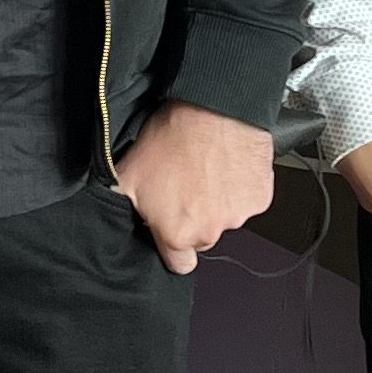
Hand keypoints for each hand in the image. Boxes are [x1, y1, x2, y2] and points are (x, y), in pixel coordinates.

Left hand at [114, 105, 275, 276]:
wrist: (213, 108)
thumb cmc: (173, 137)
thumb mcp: (127, 173)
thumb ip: (120, 204)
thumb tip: (112, 213)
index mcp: (177, 234)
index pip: (178, 264)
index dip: (172, 247)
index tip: (170, 230)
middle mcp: (210, 231)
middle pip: (202, 238)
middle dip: (194, 218)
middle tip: (185, 186)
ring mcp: (238, 215)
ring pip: (225, 218)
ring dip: (217, 200)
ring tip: (205, 169)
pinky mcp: (259, 197)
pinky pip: (247, 199)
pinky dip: (238, 187)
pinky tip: (225, 165)